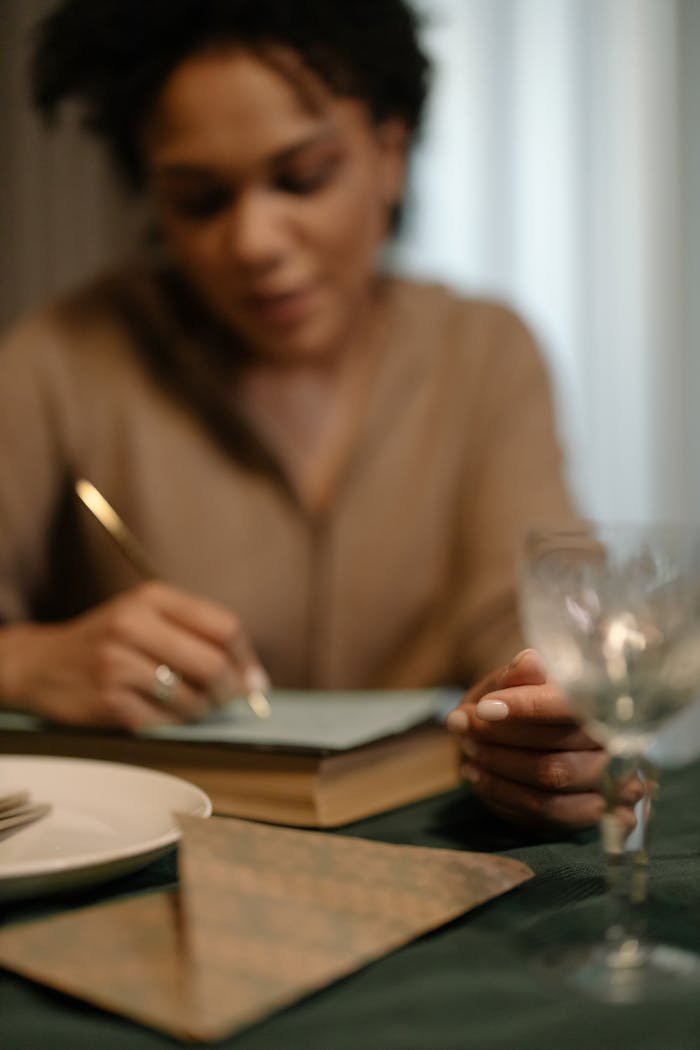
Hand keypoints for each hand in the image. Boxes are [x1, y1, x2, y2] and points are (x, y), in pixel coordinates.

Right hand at [0, 581, 268, 729]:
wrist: (41, 664)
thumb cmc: (109, 640)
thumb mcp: (148, 616)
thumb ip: (200, 634)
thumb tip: (254, 679)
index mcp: (152, 598)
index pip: (224, 626)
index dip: (246, 659)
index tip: (253, 680)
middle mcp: (133, 625)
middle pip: (213, 665)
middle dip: (229, 691)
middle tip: (228, 701)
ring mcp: (118, 664)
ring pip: (192, 700)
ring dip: (198, 711)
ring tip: (185, 704)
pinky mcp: (108, 700)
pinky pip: (163, 722)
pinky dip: (170, 724)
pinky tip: (157, 712)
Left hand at [446, 649, 642, 831]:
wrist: (528, 732)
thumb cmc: (523, 702)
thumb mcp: (514, 681)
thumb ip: (522, 675)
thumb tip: (528, 662)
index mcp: (609, 703)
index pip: (573, 708)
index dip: (528, 708)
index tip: (483, 707)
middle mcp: (621, 748)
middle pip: (558, 756)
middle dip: (502, 742)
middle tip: (463, 727)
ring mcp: (613, 789)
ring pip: (551, 785)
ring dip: (500, 768)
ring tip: (468, 750)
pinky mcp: (593, 815)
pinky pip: (546, 813)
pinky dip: (503, 794)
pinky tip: (477, 776)